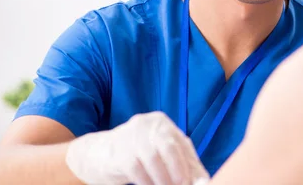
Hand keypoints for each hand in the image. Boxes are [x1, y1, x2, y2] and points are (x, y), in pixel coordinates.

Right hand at [65, 111, 209, 184]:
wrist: (98, 155)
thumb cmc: (137, 156)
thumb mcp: (160, 155)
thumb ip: (183, 164)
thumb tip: (204, 181)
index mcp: (161, 123)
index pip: (182, 144)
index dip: (190, 166)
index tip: (195, 182)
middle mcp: (147, 124)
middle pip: (169, 146)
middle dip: (178, 171)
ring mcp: (131, 135)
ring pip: (153, 159)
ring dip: (162, 179)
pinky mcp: (118, 151)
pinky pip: (137, 169)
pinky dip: (146, 182)